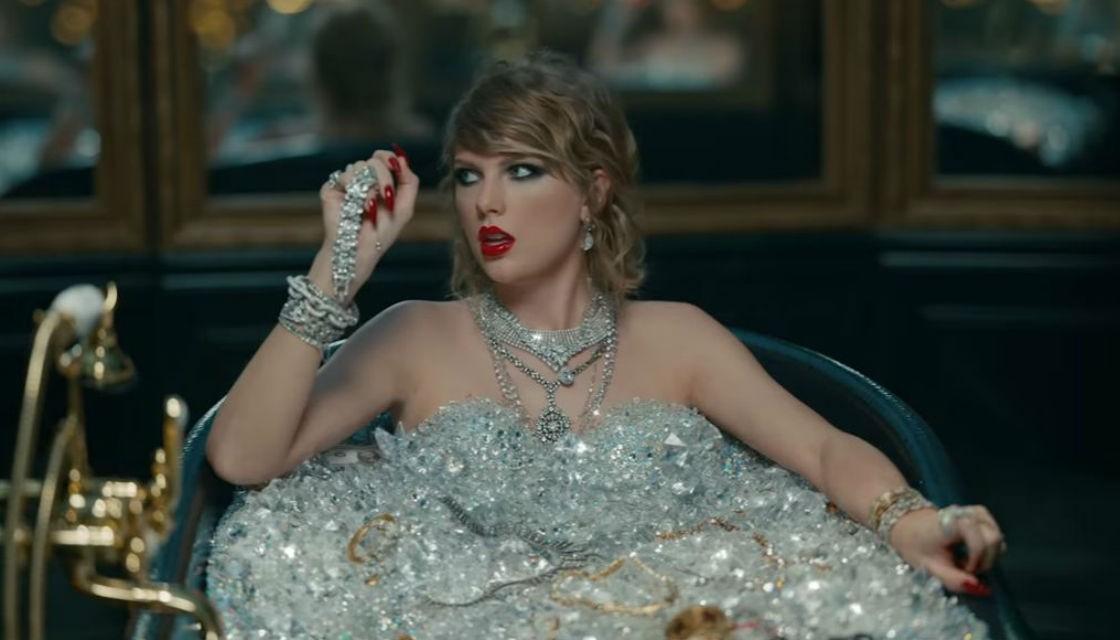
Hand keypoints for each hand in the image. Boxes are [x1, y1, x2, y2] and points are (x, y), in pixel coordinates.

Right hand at [316, 145, 418, 297]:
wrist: (358, 251)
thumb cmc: (381, 234)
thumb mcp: (405, 209)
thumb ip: (409, 181)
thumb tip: (401, 156)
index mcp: (381, 183)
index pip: (385, 158)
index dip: (391, 158)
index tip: (395, 165)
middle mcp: (363, 180)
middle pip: (375, 160)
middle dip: (384, 177)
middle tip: (386, 197)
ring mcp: (347, 184)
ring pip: (360, 166)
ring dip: (370, 186)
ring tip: (369, 207)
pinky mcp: (331, 189)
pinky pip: (345, 175)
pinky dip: (354, 189)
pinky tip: (355, 205)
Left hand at [887, 505, 1005, 596]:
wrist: (906, 524)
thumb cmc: (915, 545)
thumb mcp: (929, 567)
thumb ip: (954, 580)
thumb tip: (981, 589)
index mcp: (951, 524)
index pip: (980, 542)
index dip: (976, 560)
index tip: (963, 569)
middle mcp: (967, 513)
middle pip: (994, 538)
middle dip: (985, 560)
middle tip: (966, 568)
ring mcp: (975, 511)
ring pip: (997, 536)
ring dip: (988, 555)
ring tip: (969, 560)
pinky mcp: (980, 513)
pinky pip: (994, 532)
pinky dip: (989, 547)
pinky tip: (974, 552)